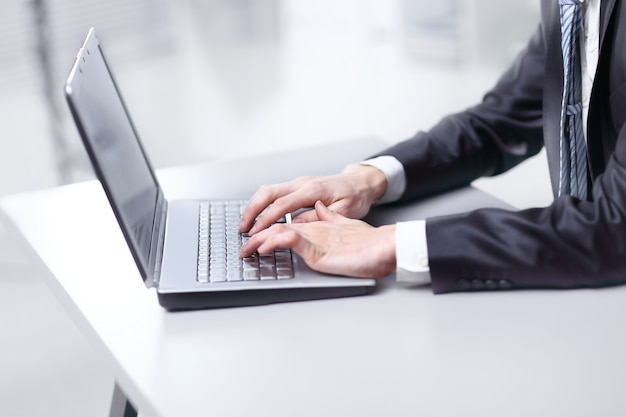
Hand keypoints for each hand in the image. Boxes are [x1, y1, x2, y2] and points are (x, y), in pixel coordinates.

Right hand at [239, 164, 387, 234]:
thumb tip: (296, 224)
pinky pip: (274, 192)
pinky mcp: (297, 185)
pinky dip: (262, 203)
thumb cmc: (355, 197)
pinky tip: (257, 215)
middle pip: (268, 193)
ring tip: (245, 223)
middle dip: (252, 210)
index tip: (256, 231)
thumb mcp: (344, 212)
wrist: (360, 183)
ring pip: (268, 190)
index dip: (266, 219)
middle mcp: (302, 183)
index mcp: (313, 190)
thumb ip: (319, 218)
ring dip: (254, 206)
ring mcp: (298, 182)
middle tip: (243, 228)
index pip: (282, 205)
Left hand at [240, 201, 395, 277]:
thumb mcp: (344, 223)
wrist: (385, 245)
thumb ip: (329, 216)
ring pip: (278, 228)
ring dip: (258, 239)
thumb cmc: (368, 239)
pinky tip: (263, 249)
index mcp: (317, 217)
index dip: (267, 223)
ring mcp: (313, 231)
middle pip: (276, 219)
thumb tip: (318, 210)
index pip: (286, 215)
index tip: (253, 233)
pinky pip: (290, 238)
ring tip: (246, 249)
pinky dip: (274, 242)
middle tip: (243, 245)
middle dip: (255, 231)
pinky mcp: (317, 243)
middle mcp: (312, 221)